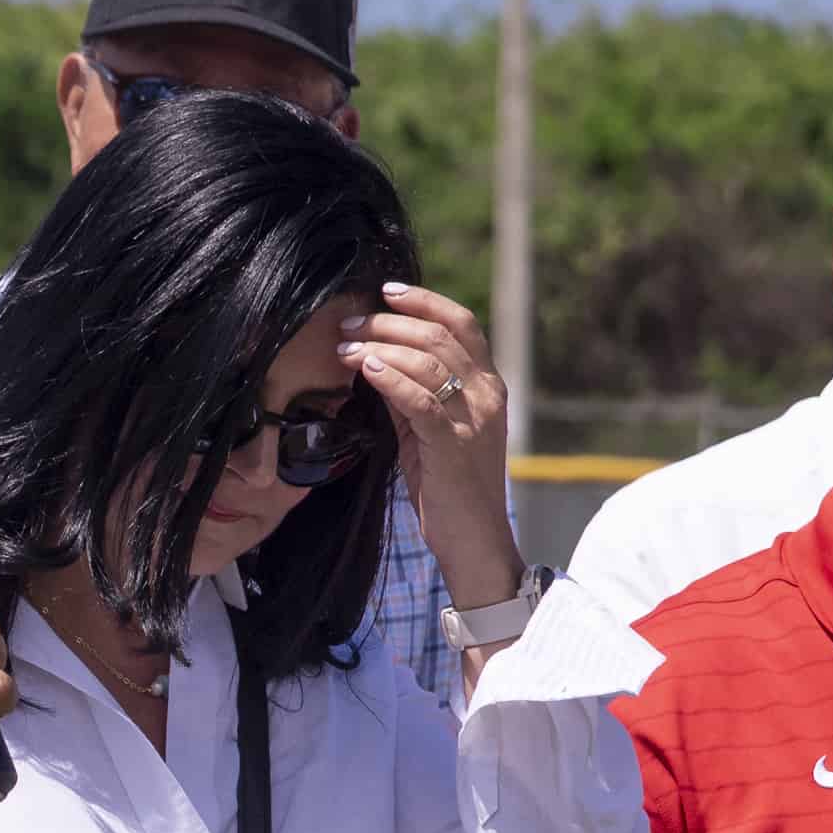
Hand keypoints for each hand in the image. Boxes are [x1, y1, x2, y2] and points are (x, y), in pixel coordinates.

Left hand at [336, 283, 519, 605]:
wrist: (475, 541)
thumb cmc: (449, 488)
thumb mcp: (430, 431)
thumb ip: (412, 395)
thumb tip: (378, 359)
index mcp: (488, 386)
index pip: (462, 324)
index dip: (425, 301)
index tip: (387, 290)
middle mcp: (487, 395)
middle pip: (438, 336)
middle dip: (388, 322)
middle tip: (349, 324)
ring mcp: (474, 419)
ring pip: (428, 361)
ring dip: (381, 346)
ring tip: (345, 347)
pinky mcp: (453, 445)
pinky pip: (420, 400)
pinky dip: (391, 377)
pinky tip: (367, 367)